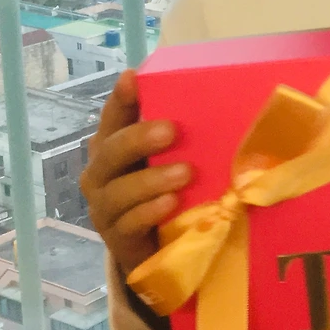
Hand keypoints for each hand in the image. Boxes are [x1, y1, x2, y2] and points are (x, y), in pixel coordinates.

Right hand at [80, 69, 193, 280]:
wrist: (158, 251)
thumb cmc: (168, 193)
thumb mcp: (173, 162)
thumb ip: (183, 139)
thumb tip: (227, 101)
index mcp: (114, 147)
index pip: (113, 117)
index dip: (121, 98)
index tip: (133, 78)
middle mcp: (102, 174)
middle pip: (109, 151)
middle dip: (138, 139)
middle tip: (170, 130)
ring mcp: (105, 208)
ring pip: (118, 191)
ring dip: (151, 180)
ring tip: (184, 173)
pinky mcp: (117, 239)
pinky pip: (128, 223)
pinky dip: (149, 212)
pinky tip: (171, 204)